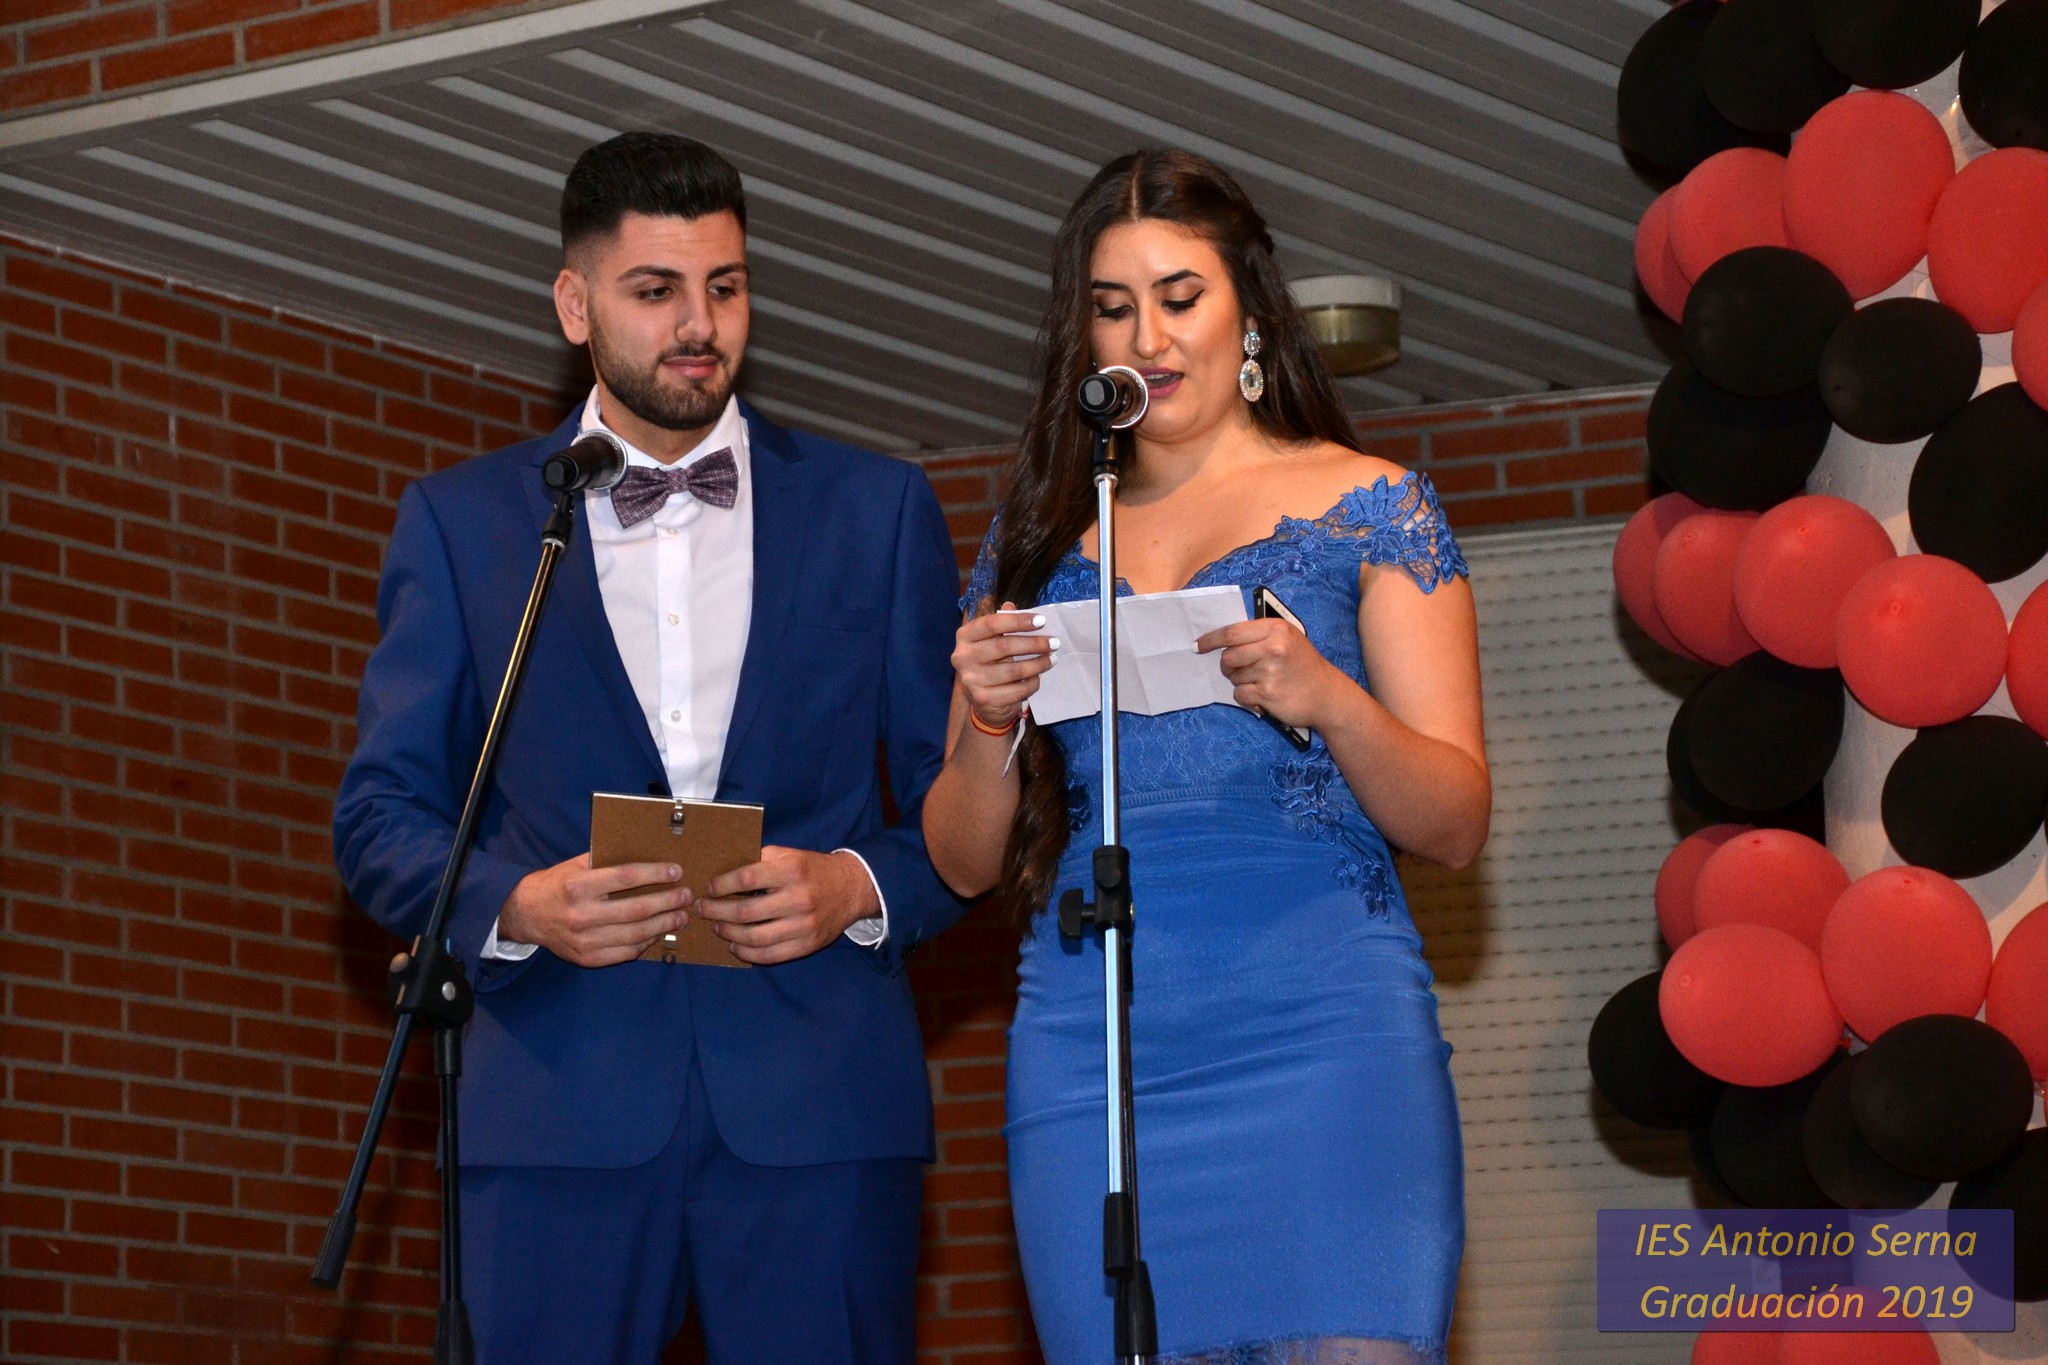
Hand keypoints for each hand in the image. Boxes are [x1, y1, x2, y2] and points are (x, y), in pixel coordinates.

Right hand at [498, 853, 692, 967]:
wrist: (526, 915)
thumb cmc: (557, 884)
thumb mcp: (575, 865)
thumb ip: (605, 860)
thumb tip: (645, 852)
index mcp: (578, 886)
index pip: (626, 877)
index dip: (655, 874)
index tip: (676, 871)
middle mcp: (582, 915)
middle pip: (637, 909)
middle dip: (668, 902)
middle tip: (686, 896)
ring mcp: (584, 940)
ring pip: (635, 935)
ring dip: (664, 925)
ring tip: (681, 916)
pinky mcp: (587, 958)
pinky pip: (625, 953)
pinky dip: (646, 943)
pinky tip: (659, 933)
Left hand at [694, 847, 879, 964]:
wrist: (851, 889)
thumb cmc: (813, 870)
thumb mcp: (790, 855)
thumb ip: (761, 860)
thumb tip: (724, 872)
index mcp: (792, 871)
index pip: (747, 878)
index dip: (722, 885)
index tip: (709, 887)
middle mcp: (798, 899)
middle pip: (746, 912)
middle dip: (716, 911)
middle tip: (701, 909)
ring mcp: (803, 926)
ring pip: (754, 937)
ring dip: (728, 933)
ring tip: (716, 927)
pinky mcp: (807, 945)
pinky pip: (770, 955)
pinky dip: (746, 953)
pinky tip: (734, 945)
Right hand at [952, 601, 1058, 731]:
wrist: (984, 699)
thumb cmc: (992, 661)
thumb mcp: (994, 639)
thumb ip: (1002, 622)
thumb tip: (1011, 605)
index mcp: (965, 636)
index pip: (991, 623)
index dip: (1017, 621)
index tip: (1042, 621)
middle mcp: (962, 657)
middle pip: (1004, 646)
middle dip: (1033, 644)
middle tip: (1054, 643)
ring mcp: (971, 680)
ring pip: (1013, 670)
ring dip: (1038, 664)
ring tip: (1052, 659)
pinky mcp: (983, 699)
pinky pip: (1016, 690)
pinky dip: (1032, 684)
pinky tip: (1038, 678)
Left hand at [1196, 617, 1346, 729]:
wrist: (1326, 694)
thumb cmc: (1303, 665)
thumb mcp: (1287, 639)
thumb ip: (1259, 636)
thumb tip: (1222, 639)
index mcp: (1276, 629)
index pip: (1232, 632)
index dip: (1211, 640)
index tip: (1198, 645)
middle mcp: (1273, 647)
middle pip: (1228, 656)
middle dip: (1228, 666)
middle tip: (1240, 670)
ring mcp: (1270, 671)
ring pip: (1234, 677)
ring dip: (1242, 682)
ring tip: (1263, 681)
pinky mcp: (1268, 693)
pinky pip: (1240, 694)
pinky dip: (1247, 697)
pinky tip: (1263, 695)